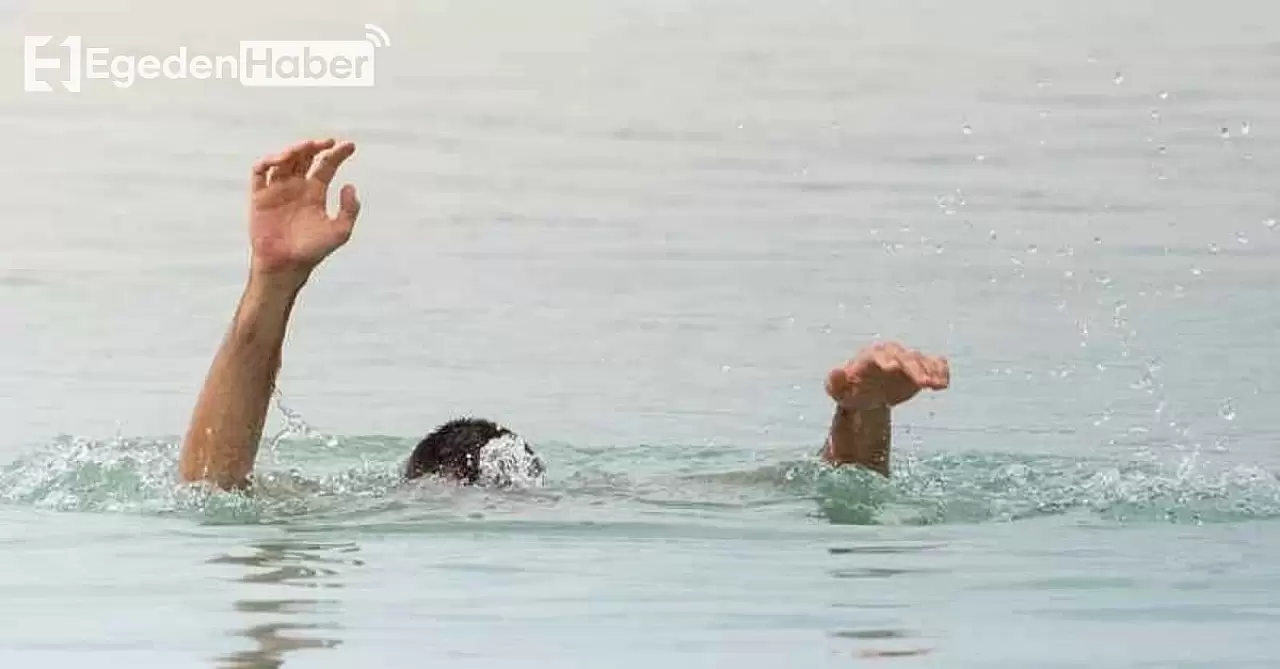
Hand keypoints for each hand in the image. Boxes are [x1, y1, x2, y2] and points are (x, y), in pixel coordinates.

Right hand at [248, 138, 360, 279]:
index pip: (327, 165)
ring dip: (294, 150)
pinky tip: (281, 159)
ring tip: (306, 147)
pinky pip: (259, 172)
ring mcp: (277, 189)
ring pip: (284, 160)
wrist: (286, 265)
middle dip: (316, 146)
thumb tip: (350, 185)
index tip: (350, 145)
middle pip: (305, 157)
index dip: (338, 154)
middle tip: (328, 142)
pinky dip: (268, 161)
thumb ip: (349, 210)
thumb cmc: (313, 251)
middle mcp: (296, 187)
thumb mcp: (340, 232)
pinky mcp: (260, 196)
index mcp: (315, 193)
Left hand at [825, 341, 949, 409]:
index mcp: (869, 357)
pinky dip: (940, 370)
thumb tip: (836, 373)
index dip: (885, 359)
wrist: (866, 396)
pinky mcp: (920, 368)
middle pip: (904, 357)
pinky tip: (943, 383)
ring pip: (920, 360)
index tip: (892, 367)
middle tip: (923, 382)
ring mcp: (906, 360)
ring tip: (937, 385)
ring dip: (930, 371)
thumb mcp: (838, 390)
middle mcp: (890, 354)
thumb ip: (835, 382)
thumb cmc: (850, 390)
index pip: (878, 355)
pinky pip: (934, 364)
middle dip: (913, 368)